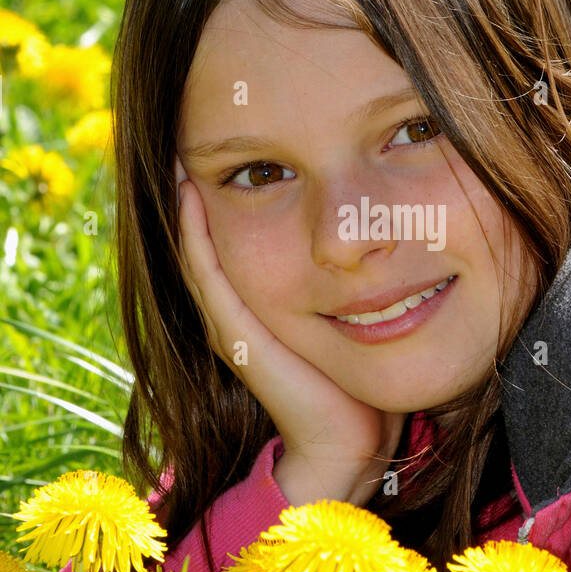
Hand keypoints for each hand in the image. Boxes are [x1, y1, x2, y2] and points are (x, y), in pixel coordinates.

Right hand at [174, 156, 405, 507]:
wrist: (350, 442)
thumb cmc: (364, 381)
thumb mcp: (361, 313)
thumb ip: (363, 278)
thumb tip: (386, 233)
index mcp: (265, 299)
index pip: (238, 227)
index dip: (236, 182)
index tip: (238, 137)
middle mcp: (238, 308)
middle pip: (211, 230)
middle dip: (208, 180)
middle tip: (195, 128)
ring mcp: (231, 320)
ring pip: (197, 245)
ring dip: (189, 198)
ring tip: (183, 149)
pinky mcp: (234, 334)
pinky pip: (206, 272)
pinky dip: (194, 233)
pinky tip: (190, 193)